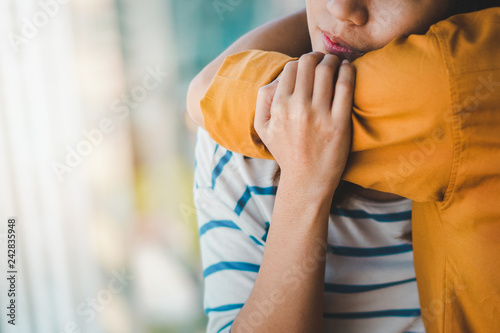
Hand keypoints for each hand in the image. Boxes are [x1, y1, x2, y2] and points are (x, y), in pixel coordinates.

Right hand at [254, 52, 354, 192]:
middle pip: (309, 63)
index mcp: (278, 107)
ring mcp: (319, 116)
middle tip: (324, 60)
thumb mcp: (263, 128)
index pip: (291, 68)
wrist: (307, 180)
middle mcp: (297, 108)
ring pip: (327, 70)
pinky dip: (348, 71)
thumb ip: (263, 99)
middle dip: (317, 56)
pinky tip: (348, 69)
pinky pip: (345, 86)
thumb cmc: (286, 152)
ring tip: (337, 63)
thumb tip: (278, 77)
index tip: (309, 65)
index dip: (300, 62)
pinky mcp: (339, 123)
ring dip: (333, 60)